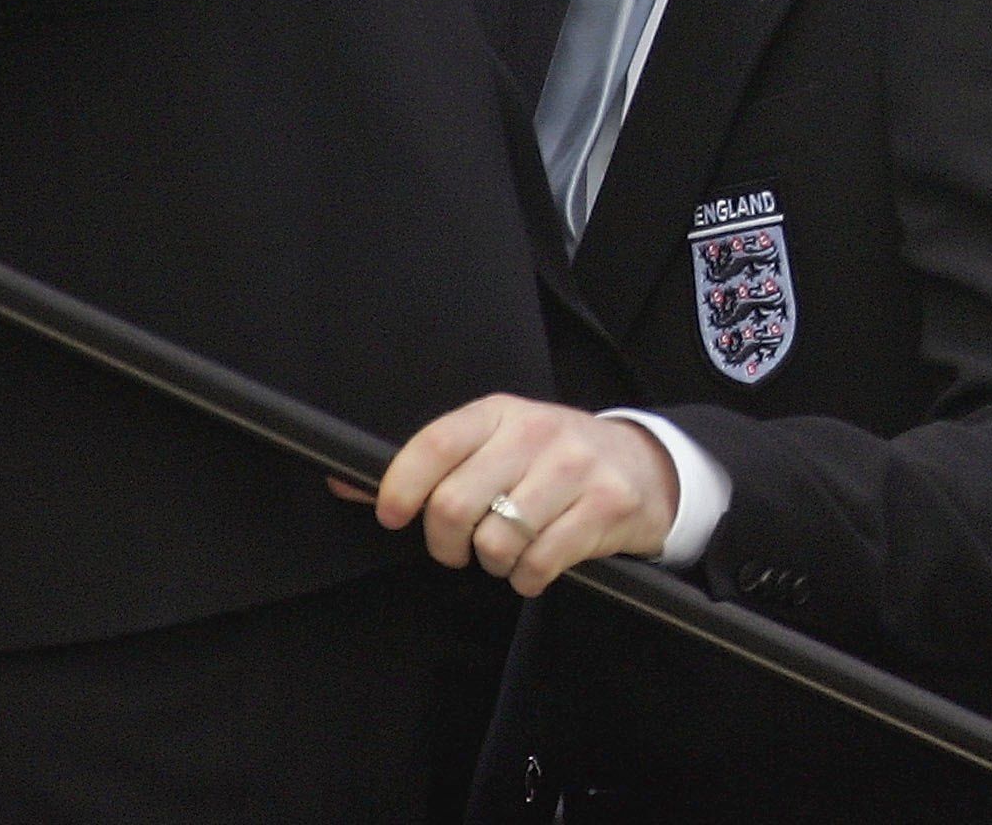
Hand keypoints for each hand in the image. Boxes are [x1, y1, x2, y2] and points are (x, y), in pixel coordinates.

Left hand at [367, 394, 681, 595]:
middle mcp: (540, 433)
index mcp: (502, 414)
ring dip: (493, 562)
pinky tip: (538, 562)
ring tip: (507, 551)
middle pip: (455, 504)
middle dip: (447, 543)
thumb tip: (343, 482)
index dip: (401, 486)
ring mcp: (578, 469)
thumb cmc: (555, 461)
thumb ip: (429, 466)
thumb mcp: (496, 445)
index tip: (393, 515)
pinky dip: (528, 577)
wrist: (648, 467)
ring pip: (496, 540)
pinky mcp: (607, 507)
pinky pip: (539, 564)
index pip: (434, 444)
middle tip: (459, 547)